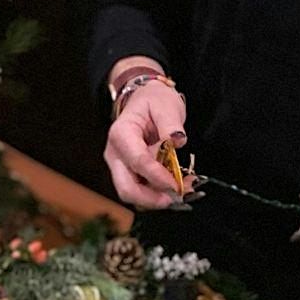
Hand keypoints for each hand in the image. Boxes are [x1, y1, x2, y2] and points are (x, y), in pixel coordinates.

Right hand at [104, 72, 188, 209]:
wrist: (144, 102)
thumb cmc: (152, 101)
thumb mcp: (165, 104)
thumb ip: (170, 124)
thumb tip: (177, 141)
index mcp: (121, 134)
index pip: (137, 162)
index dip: (157, 177)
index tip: (176, 184)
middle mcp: (115, 155)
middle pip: (127, 189)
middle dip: (152, 199)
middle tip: (177, 197)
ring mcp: (120, 167)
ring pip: (134, 195)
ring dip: (158, 198)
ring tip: (184, 189)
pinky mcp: (130, 175)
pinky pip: (142, 191)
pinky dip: (159, 194)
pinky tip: (178, 186)